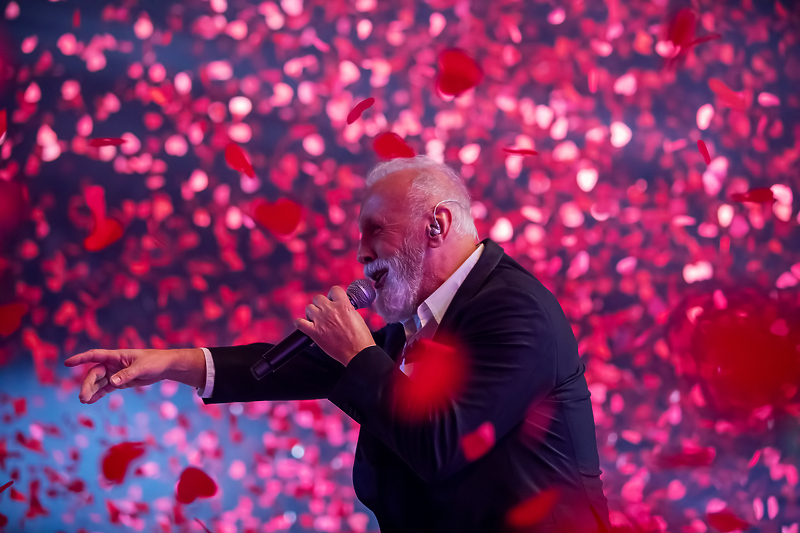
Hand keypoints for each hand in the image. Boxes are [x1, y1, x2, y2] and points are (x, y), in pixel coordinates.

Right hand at [64, 348, 182, 403]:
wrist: (164, 367)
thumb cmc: (154, 361)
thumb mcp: (142, 367)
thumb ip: (127, 374)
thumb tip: (112, 382)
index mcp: (116, 356)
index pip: (94, 355)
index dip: (80, 358)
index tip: (67, 363)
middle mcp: (112, 364)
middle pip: (94, 373)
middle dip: (87, 385)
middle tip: (82, 397)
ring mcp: (115, 373)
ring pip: (98, 382)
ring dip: (90, 391)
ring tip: (84, 401)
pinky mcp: (120, 382)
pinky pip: (105, 388)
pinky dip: (98, 394)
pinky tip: (90, 401)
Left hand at [294, 286, 375, 365]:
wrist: (358, 353)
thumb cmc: (360, 338)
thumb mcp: (357, 316)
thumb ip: (346, 308)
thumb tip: (340, 306)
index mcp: (344, 305)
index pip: (334, 290)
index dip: (332, 295)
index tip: (332, 301)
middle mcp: (331, 310)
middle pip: (318, 298)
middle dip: (321, 304)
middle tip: (325, 312)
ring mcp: (321, 321)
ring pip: (309, 308)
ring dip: (312, 313)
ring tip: (317, 320)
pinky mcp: (314, 332)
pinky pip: (299, 323)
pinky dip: (300, 323)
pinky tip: (305, 325)